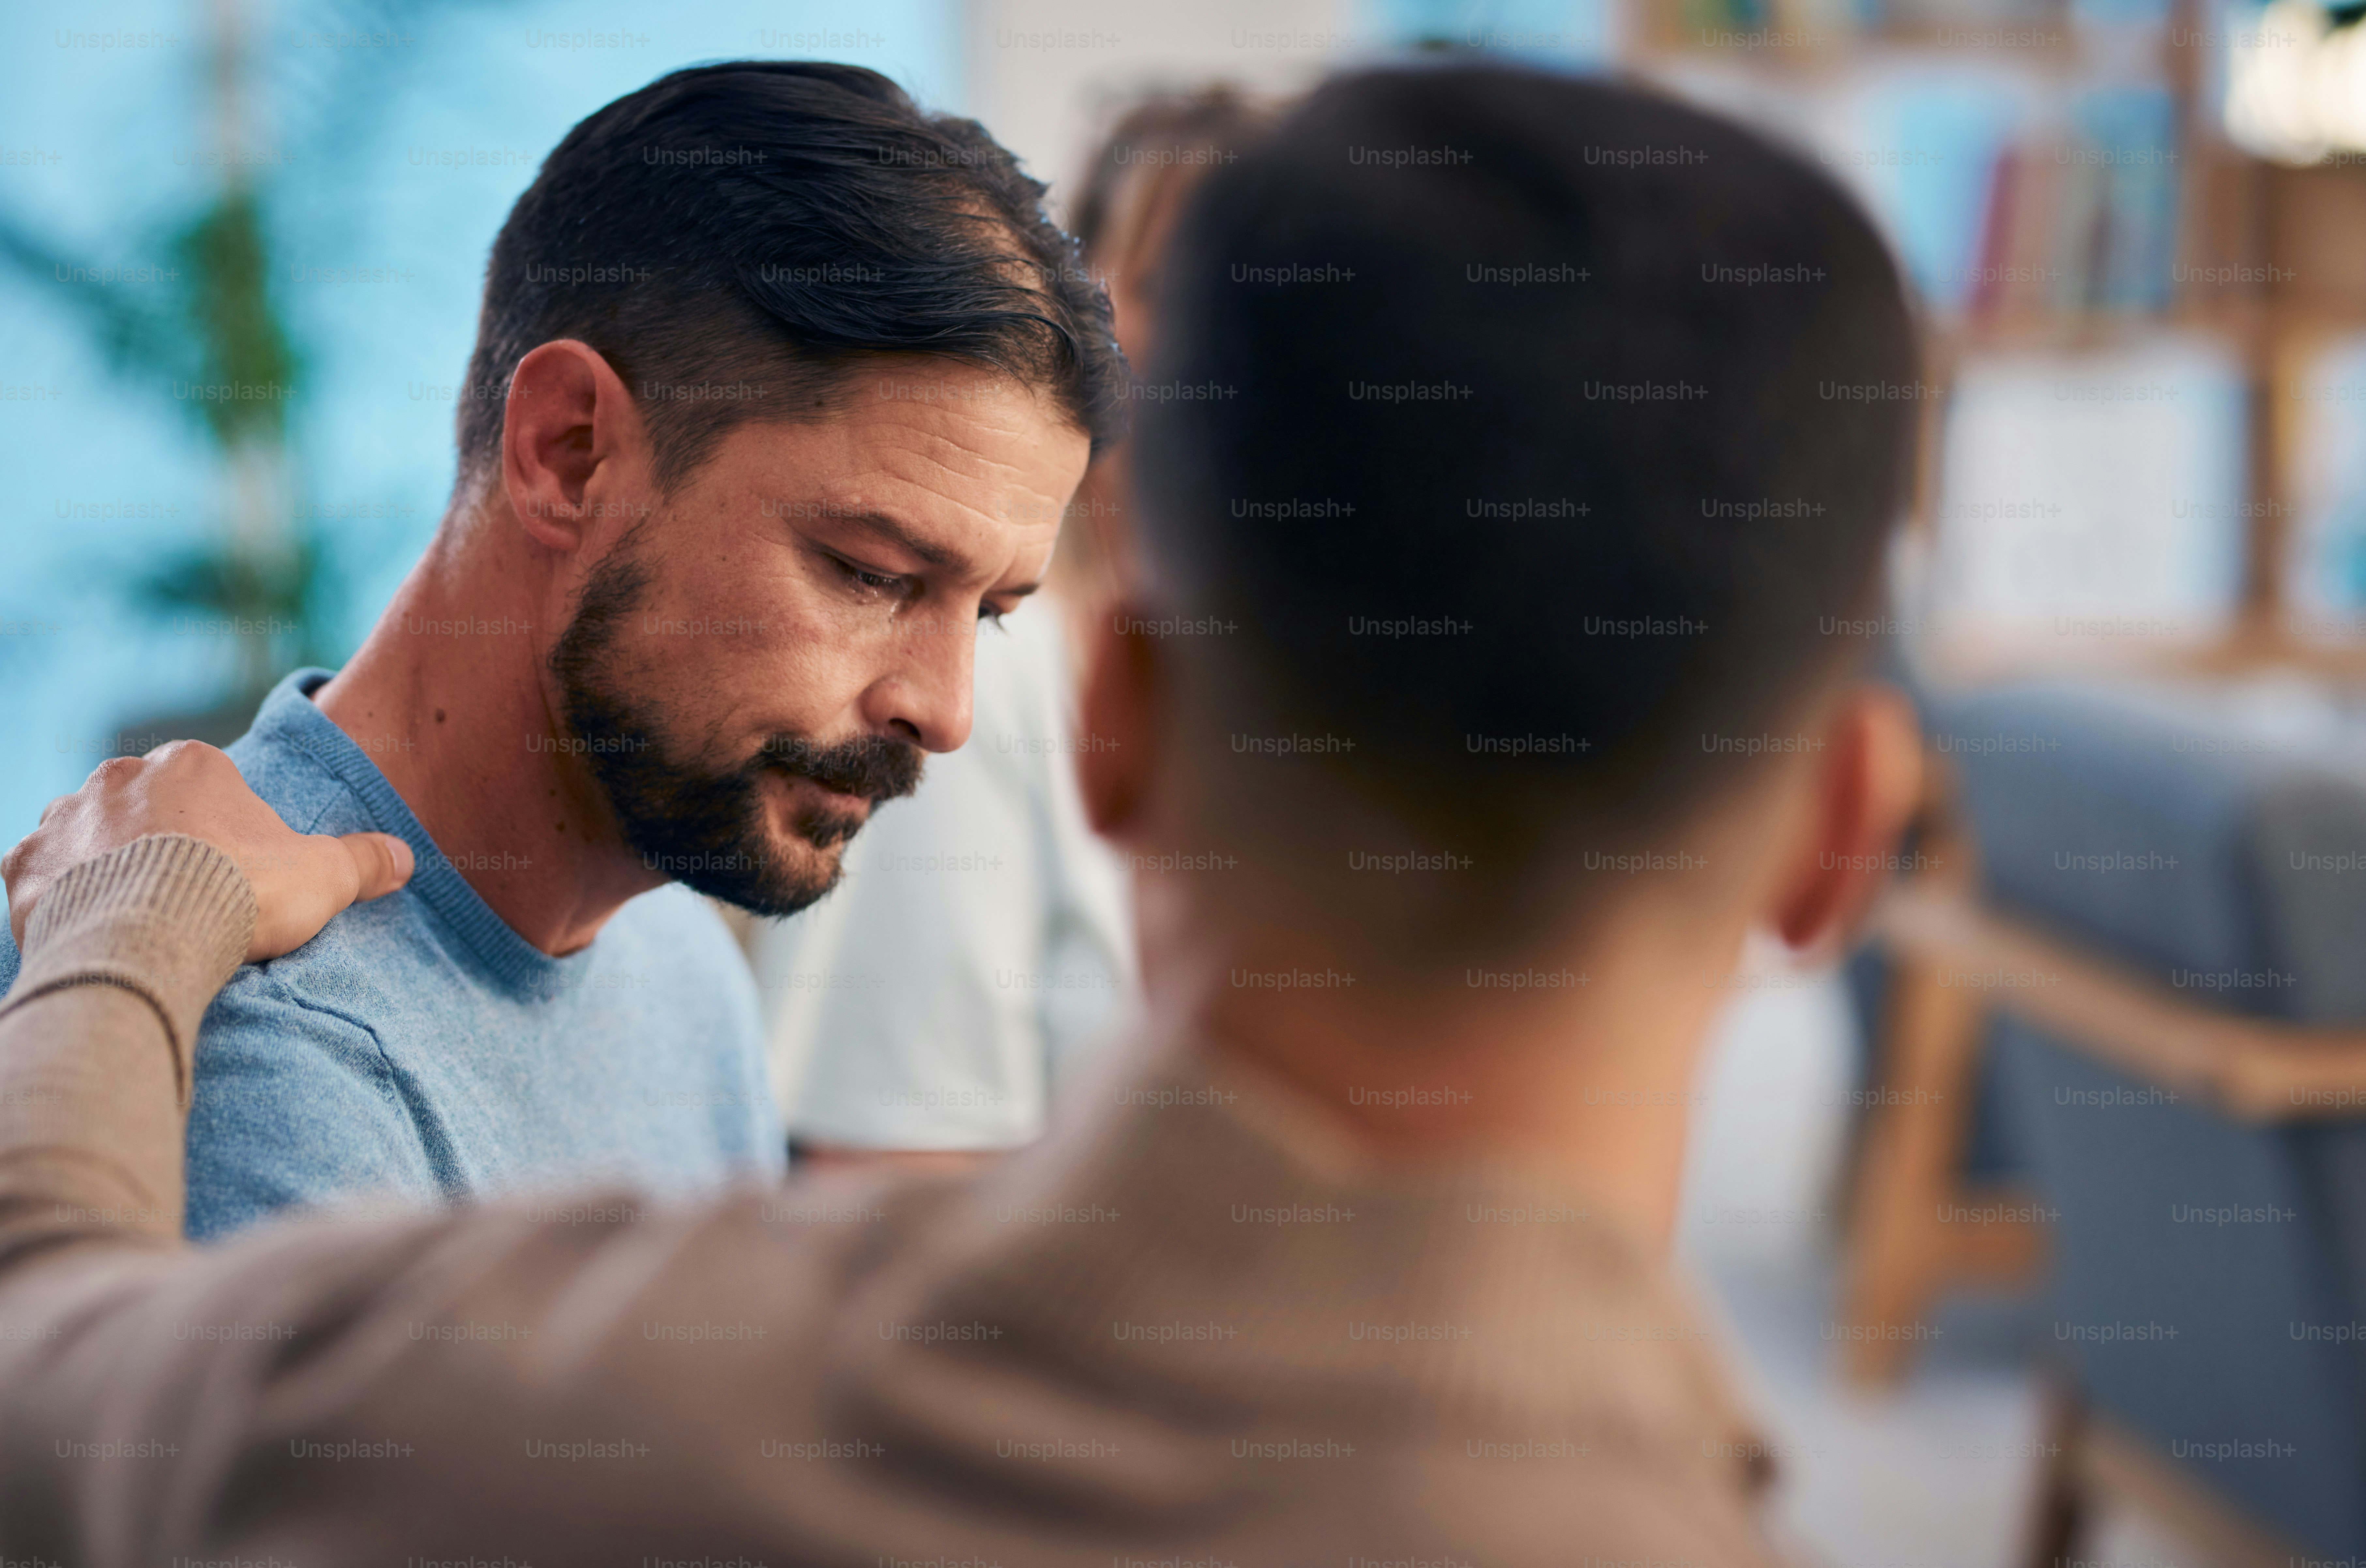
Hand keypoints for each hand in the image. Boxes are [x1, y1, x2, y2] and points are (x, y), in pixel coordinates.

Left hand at [3, 741, 412, 961]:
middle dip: (162, 842)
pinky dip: (56, 893)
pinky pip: (37, 871)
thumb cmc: (240, 894)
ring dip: (105, 863)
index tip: (237, 876)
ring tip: (136, 915)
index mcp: (192, 764)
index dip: (227, 834)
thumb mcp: (323, 877)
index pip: (209, 789)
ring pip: (87, 834)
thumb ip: (363, 861)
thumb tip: (406, 858)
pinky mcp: (24, 863)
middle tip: (189, 896)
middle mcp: (120, 775)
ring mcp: (65, 816)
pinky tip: (83, 924)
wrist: (148, 937)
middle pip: (146, 806)